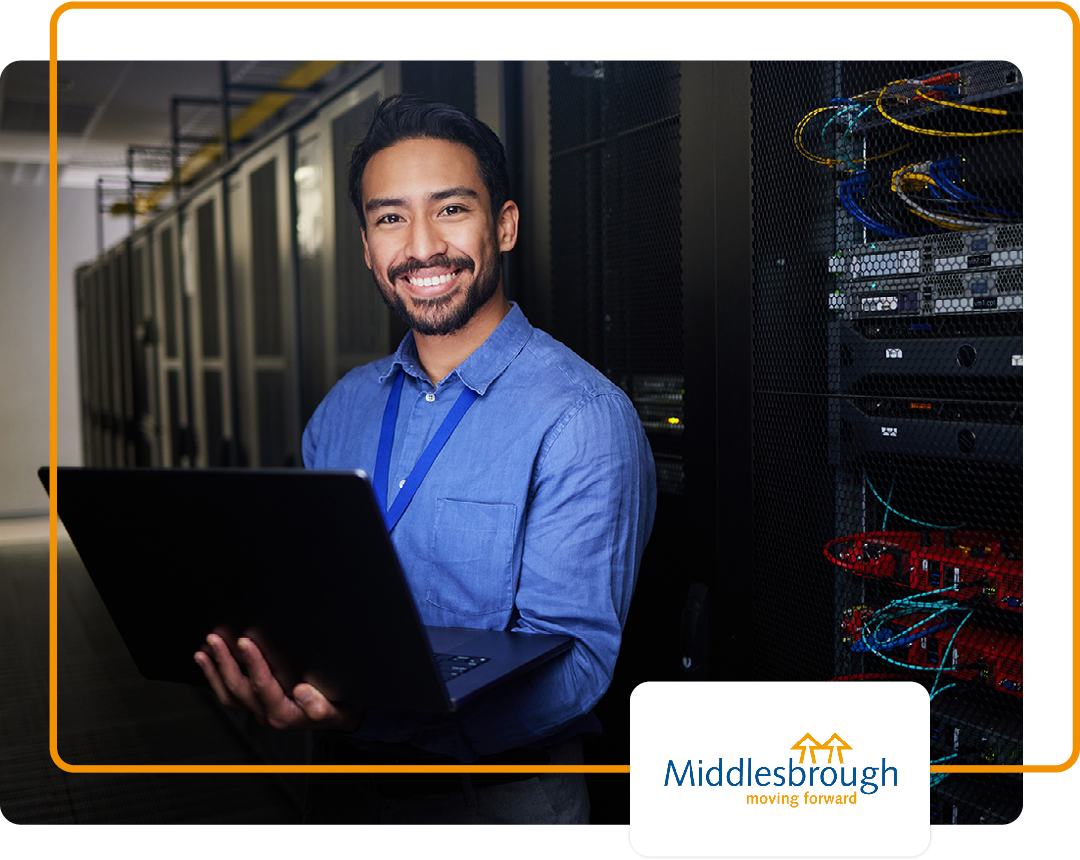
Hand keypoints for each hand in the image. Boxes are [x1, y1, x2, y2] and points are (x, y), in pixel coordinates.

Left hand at [194, 634, 362, 732]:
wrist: (338, 718)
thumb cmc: (337, 709)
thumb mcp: (336, 709)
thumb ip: (319, 706)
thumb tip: (301, 691)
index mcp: (284, 714)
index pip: (263, 686)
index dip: (252, 664)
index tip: (244, 642)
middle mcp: (267, 714)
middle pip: (239, 689)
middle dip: (225, 663)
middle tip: (215, 640)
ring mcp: (258, 710)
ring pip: (229, 694)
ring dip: (214, 671)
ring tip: (204, 650)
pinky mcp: (256, 705)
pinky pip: (230, 695)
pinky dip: (215, 679)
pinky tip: (208, 664)